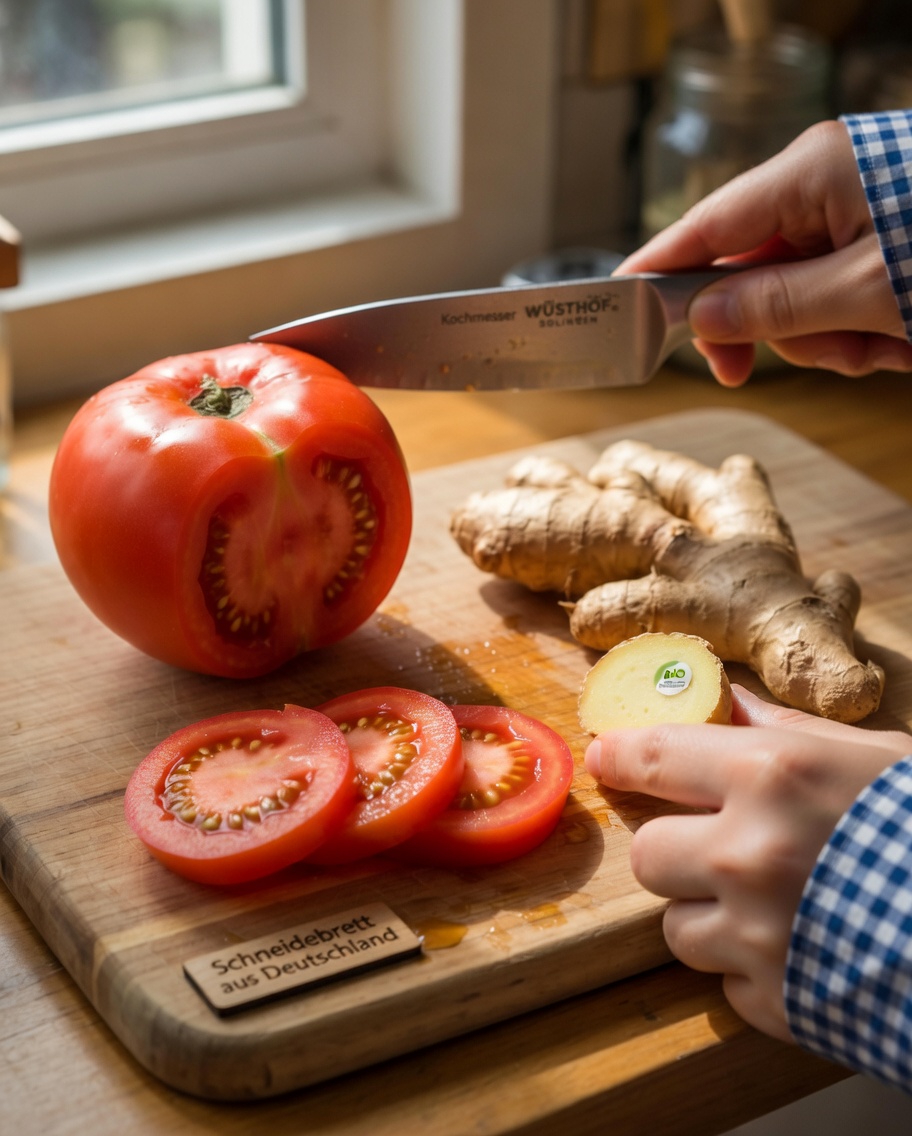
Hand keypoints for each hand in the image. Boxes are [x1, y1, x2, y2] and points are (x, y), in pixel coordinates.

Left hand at [584, 686, 911, 1040]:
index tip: (606, 757)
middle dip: (675, 850)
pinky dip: (752, 971)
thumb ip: (787, 732)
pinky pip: (726, 984)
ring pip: (675, 927)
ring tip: (774, 908)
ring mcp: (755, 935)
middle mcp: (748, 853)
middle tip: (719, 850)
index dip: (619, 756)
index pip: (652, 756)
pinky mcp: (774, 1002)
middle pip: (647, 853)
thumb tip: (727, 701)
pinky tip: (805, 951)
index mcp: (772, 777)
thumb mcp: (874, 758)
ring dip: (710, 918)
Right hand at [617, 120, 911, 385]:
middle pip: (747, 272)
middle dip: (766, 328)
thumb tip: (702, 317)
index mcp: (813, 173)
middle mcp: (824, 185)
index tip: (618, 300)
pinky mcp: (874, 241)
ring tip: (883, 345)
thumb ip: (777, 306)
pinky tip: (898, 340)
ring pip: (792, 297)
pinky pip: (832, 298)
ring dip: (826, 339)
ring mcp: (851, 213)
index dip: (656, 268)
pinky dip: (858, 332)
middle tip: (741, 372)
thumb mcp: (866, 290)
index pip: (707, 225)